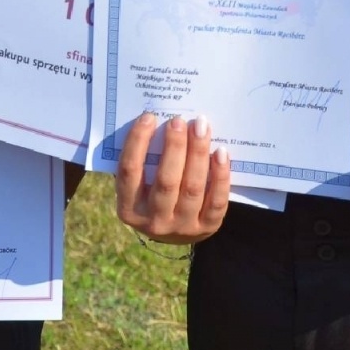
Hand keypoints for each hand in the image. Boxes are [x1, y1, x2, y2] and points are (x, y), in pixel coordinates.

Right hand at [115, 112, 229, 243]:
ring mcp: (182, 227)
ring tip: (201, 127)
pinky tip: (220, 152)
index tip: (149, 117)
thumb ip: (141, 162)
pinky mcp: (207, 227)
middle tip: (179, 121)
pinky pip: (217, 200)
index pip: (129, 172)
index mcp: (129, 209)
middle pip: (165, 180)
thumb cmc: (152, 196)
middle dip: (174, 146)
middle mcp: (154, 221)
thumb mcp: (138, 188)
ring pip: (192, 187)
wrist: (175, 232)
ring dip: (198, 153)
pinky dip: (220, 175)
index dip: (138, 142)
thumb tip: (153, 122)